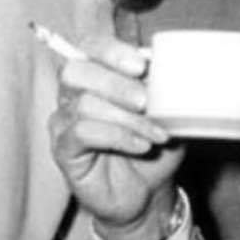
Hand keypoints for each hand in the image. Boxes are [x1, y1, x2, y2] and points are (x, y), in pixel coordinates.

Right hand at [49, 35, 184, 239]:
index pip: (89, 46)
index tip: (141, 65)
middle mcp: (73, 94)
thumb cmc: (153, 146)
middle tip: (146, 101)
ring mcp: (64, 122)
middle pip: (76, 71)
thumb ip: (164, 87)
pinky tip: (140, 146)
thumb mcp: (166, 112)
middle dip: (115, 83)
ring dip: (128, 118)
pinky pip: (82, 132)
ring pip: (85, 104)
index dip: (111, 50)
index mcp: (96, 74)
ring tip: (157, 134)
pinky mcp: (64, 150)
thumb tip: (175, 67)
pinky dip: (116, 136)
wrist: (147, 193)